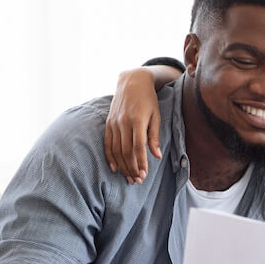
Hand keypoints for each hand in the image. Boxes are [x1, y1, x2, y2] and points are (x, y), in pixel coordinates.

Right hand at [105, 68, 162, 183]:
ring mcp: (114, 123)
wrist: (132, 82)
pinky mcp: (108, 123)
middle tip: (137, 181)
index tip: (144, 175)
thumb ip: (155, 136)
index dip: (141, 162)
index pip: (138, 147)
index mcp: (137, 120)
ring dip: (123, 166)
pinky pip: (108, 143)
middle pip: (126, 151)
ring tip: (129, 178)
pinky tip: (115, 168)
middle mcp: (123, 122)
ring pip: (117, 149)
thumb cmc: (148, 100)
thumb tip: (157, 156)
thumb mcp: (156, 116)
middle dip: (132, 168)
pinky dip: (110, 156)